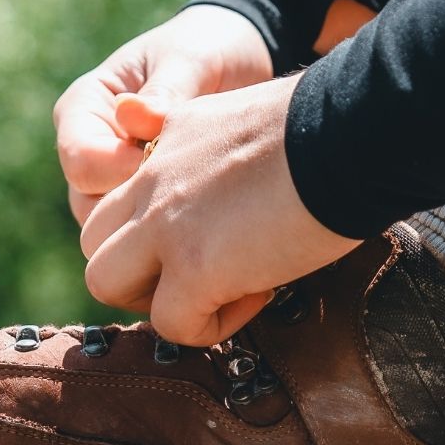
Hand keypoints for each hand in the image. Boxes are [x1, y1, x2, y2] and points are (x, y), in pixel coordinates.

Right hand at [53, 5, 273, 224]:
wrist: (233, 63)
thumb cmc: (204, 51)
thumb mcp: (190, 59)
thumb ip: (166, 91)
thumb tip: (134, 117)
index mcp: (82, 108)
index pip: (81, 162)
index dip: (123, 171)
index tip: (170, 158)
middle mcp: (86, 150)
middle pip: (90, 207)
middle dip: (140, 207)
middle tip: (194, 187)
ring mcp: (109, 182)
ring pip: (113, 232)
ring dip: (157, 226)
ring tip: (204, 198)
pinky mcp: (137, 204)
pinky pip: (144, 236)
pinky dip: (173, 232)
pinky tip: (209, 212)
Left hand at [79, 75, 359, 345]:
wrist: (351, 132)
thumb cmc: (330, 127)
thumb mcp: (250, 118)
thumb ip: (217, 152)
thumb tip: (232, 186)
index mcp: (167, 142)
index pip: (120, 198)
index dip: (156, 230)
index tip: (217, 230)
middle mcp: (151, 181)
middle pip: (94, 242)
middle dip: (140, 272)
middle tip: (202, 273)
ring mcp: (165, 225)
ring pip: (104, 284)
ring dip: (159, 301)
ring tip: (220, 292)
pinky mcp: (194, 268)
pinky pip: (172, 325)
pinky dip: (210, 326)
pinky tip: (258, 296)